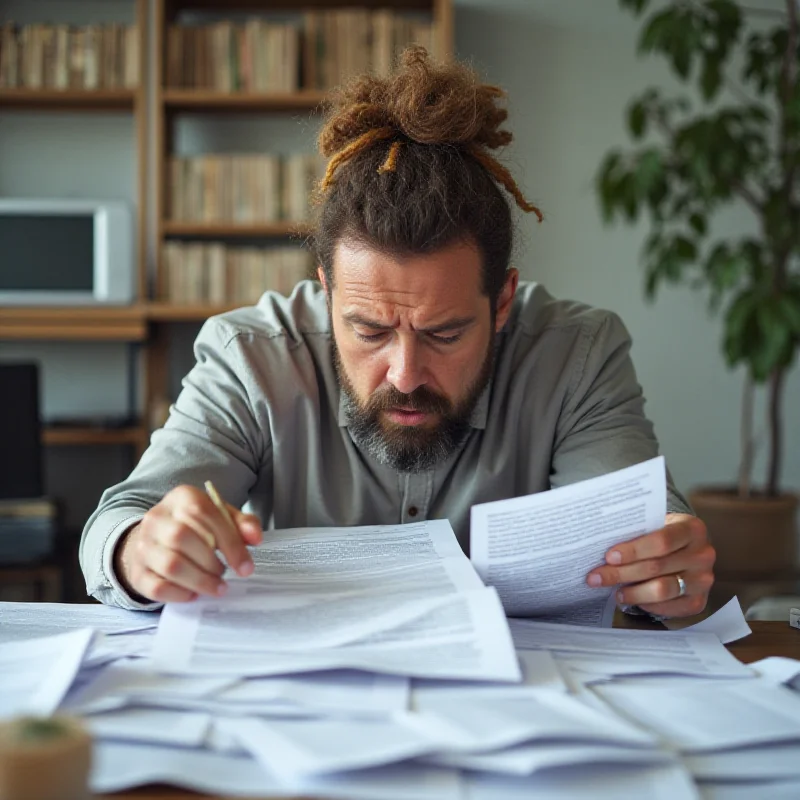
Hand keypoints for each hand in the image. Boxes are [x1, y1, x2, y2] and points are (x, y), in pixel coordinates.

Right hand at [114, 485, 262, 602]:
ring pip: (170, 565)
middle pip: (183, 538)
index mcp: (181, 498)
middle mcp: (157, 518)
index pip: (203, 514)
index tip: (246, 566)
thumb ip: (243, 524)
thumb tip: (255, 538)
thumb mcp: (221, 518)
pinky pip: (157, 587)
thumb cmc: (196, 528)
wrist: (156, 540)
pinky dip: (181, 594)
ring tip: (217, 586)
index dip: (229, 541)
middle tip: (225, 574)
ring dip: (200, 580)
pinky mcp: (137, 572)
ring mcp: (143, 545)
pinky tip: (195, 594)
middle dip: (211, 562)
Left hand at [586, 513, 715, 617]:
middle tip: (596, 577)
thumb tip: (600, 546)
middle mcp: (703, 555)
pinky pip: (669, 607)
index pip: (662, 541)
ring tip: (614, 591)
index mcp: (692, 529)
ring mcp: (703, 580)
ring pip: (662, 590)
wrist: (688, 549)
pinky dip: (646, 604)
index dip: (633, 550)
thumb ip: (637, 532)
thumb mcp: (655, 525)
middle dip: (621, 573)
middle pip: (656, 567)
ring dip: (632, 592)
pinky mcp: (698, 601)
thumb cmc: (664, 535)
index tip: (609, 556)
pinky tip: (631, 599)